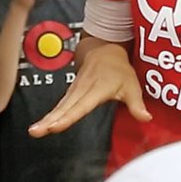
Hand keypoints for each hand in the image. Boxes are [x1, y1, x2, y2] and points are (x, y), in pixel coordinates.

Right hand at [29, 41, 150, 135]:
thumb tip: (146, 118)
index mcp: (96, 89)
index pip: (80, 106)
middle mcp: (81, 90)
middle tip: (36, 132)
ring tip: (34, 131)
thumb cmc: (118, 69)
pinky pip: (59, 106)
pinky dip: (50, 116)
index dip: (68, 117)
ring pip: (59, 107)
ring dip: (46, 119)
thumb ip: (137, 104)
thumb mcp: (132, 85)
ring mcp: (74, 91)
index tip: (56, 126)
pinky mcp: (71, 93)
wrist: (104, 50)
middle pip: (64, 108)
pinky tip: (41, 126)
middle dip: (49, 120)